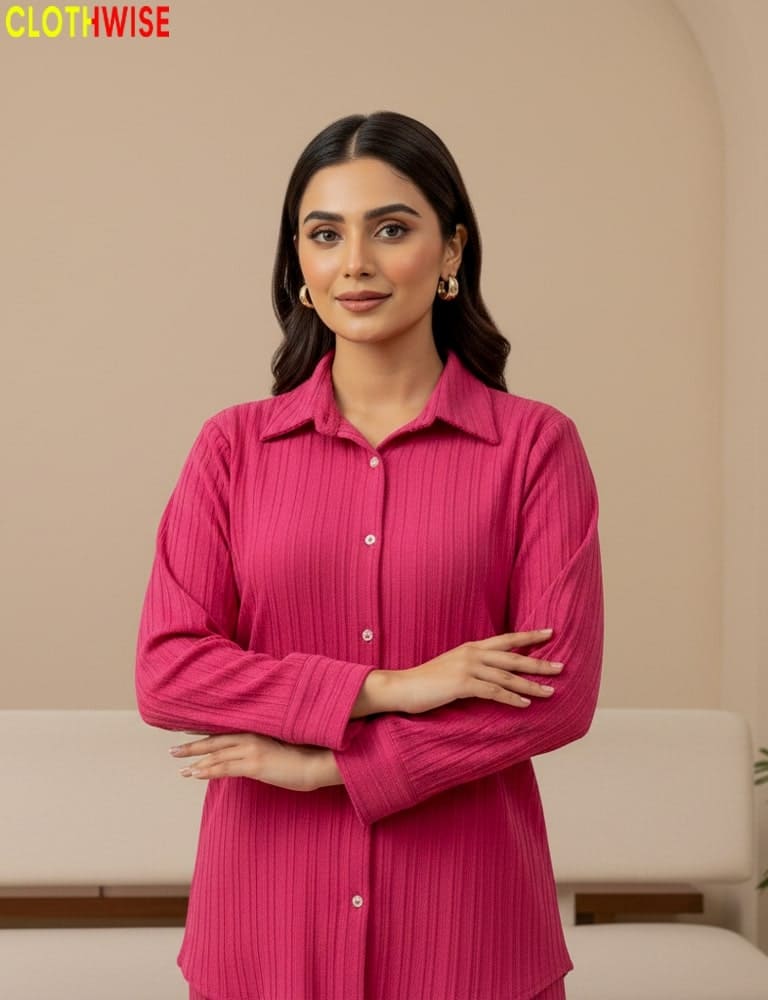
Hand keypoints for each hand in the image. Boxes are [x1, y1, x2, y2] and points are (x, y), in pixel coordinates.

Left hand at [169, 733, 332, 791]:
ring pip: (216, 755)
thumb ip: (267, 746)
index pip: (225, 732)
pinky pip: (225, 768)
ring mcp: (252, 749)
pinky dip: (208, 770)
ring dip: (195, 761)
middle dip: (192, 746)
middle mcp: (252, 737)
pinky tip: (195, 773)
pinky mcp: (255, 764)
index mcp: (258, 730)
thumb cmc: (307, 755)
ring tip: (180, 767)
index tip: (187, 732)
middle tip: (173, 750)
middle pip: (215, 741)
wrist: (320, 761)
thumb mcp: (284, 746)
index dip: (205, 732)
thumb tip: (257, 756)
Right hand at [390, 629, 563, 714]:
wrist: (401, 687)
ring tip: (551, 691)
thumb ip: (472, 666)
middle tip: (560, 666)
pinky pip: (494, 692)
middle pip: (513, 657)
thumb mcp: (452, 666)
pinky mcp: (462, 684)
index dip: (529, 636)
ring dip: (531, 685)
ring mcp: (467, 668)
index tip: (550, 632)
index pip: (506, 639)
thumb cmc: (426, 681)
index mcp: (471, 647)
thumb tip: (492, 673)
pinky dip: (512, 698)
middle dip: (539, 662)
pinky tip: (526, 705)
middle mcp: (472, 654)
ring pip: (507, 676)